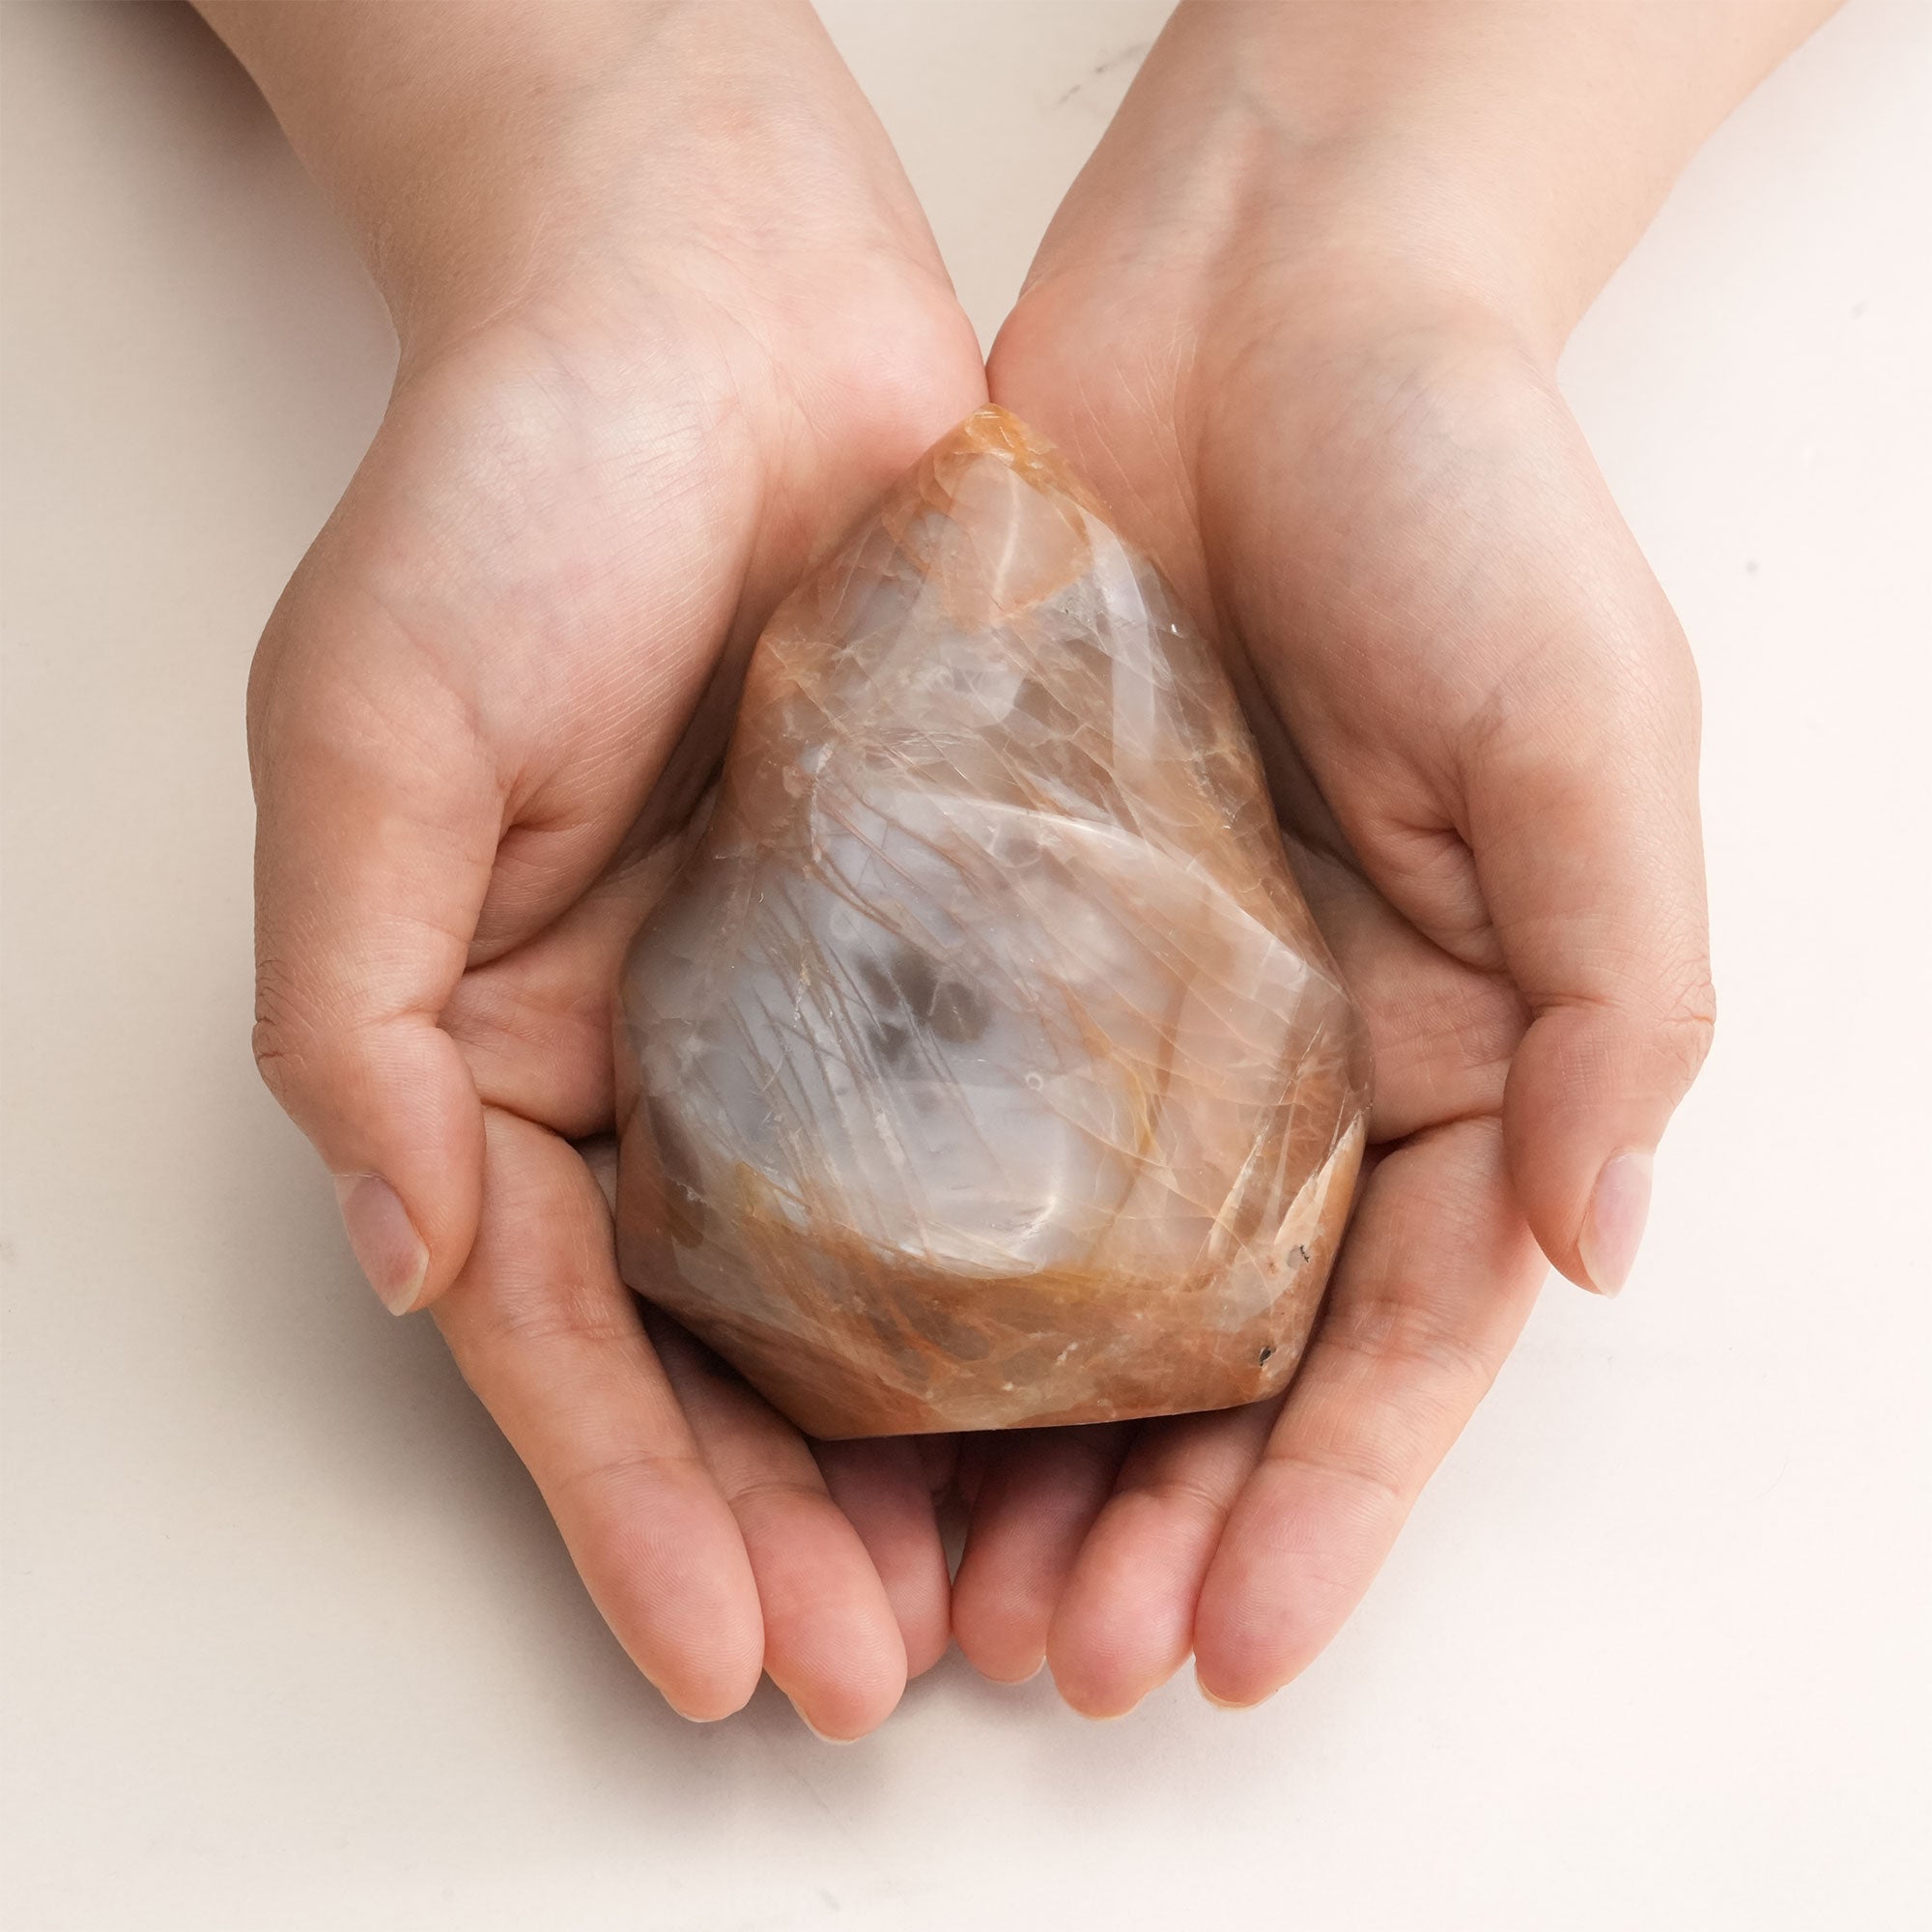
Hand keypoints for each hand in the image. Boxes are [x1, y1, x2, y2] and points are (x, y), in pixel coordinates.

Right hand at [225, 0, 983, 1735]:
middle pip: (738, 1349)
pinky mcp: (982, 923)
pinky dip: (1062, 1261)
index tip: (713, 1654)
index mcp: (520, 1047)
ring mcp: (844, 1002)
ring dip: (942, 1450)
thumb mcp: (370, 743)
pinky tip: (1121, 1374)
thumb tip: (412, 1257)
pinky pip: (1029, 1123)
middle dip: (797, 1528)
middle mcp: (687, 1053)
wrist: (714, 287)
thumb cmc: (515, 488)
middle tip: (887, 1673)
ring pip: (895, 1280)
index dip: (628, 1506)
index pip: (567, 1332)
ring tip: (1015, 1595)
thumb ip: (358, 1015)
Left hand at [950, 2, 1753, 1712]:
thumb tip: (1600, 1238)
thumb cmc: (1459, 493)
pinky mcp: (980, 921)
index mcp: (1444, 1052)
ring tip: (928, 1588)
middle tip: (1048, 1654)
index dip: (1327, 1509)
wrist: (1260, 301)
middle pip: (1215, 1356)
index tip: (1230, 1646)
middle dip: (1145, 1523)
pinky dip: (891, 1263)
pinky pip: (927, 1122)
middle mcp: (1279, 1059)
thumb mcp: (1588, 736)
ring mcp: (1122, 1003)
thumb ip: (1614, 994)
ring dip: (1004, 1451)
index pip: (1395, 1337)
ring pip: (1059, 1286)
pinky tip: (825, 1370)